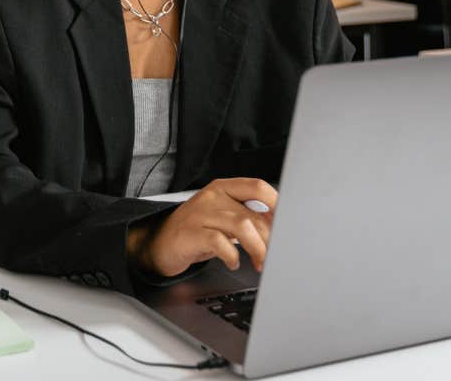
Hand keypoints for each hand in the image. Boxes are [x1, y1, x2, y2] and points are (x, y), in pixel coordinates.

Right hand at [128, 178, 277, 277]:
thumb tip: (280, 228)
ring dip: (257, 249)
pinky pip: (220, 243)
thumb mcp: (222, 217)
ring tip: (259, 263)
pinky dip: (232, 256)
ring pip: (242, 227)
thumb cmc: (197, 230)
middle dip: (270, 240)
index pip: (257, 187)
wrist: (160, 242)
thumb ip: (248, 217)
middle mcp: (213, 196)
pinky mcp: (191, 233)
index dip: (277, 204)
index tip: (290, 224)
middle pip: (253, 214)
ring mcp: (201, 213)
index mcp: (223, 188)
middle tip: (275, 257)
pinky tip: (233, 263)